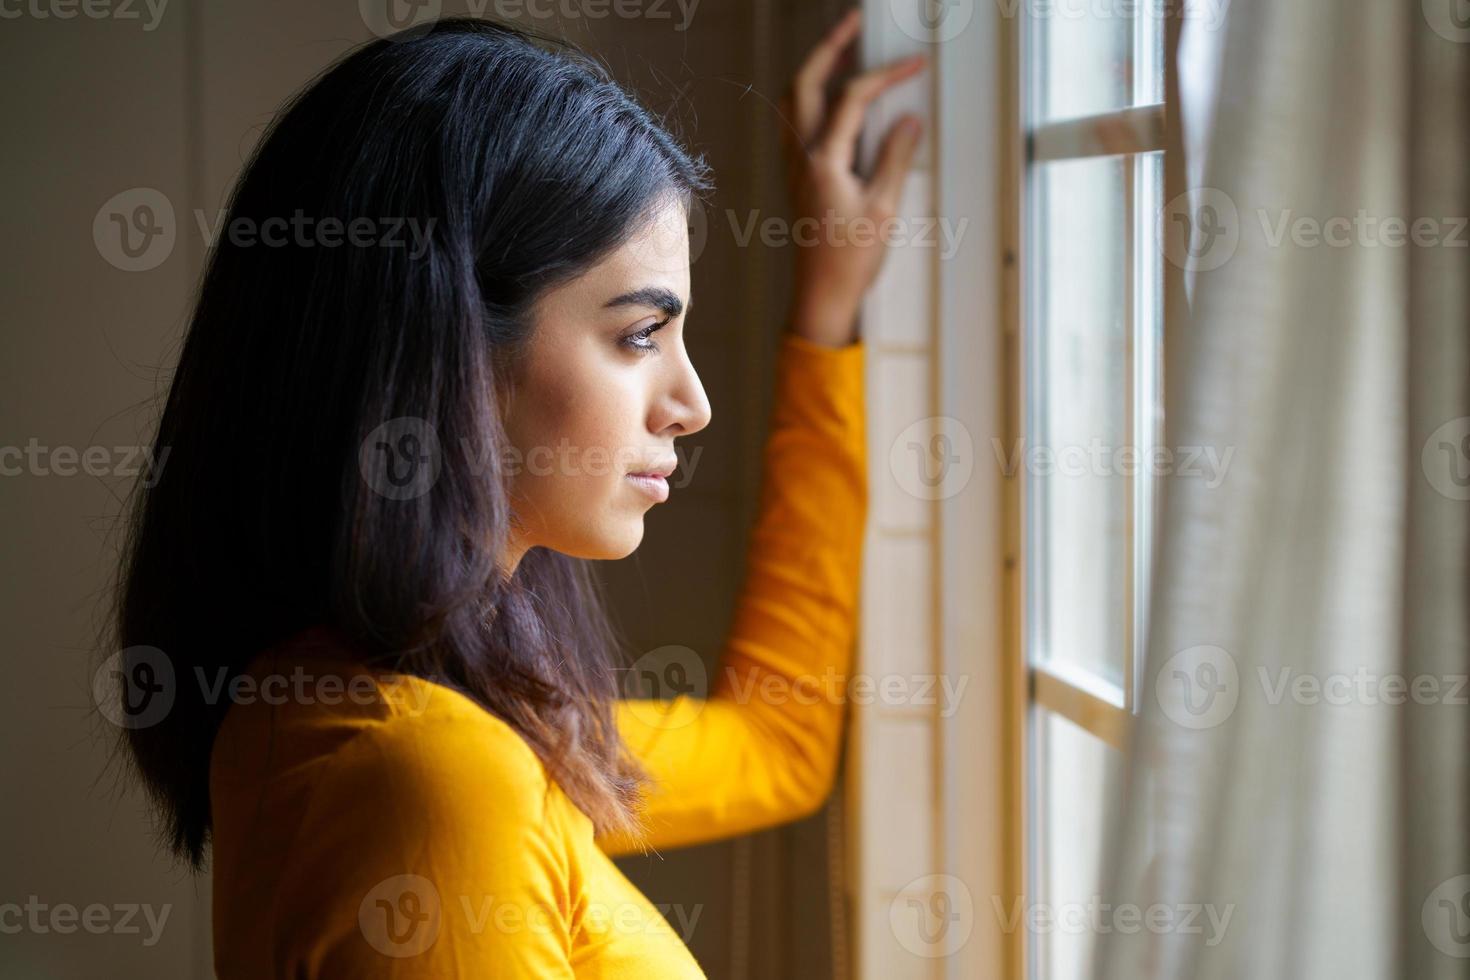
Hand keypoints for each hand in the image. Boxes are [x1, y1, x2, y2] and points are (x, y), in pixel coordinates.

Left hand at [778, 8, 926, 347]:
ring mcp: (793, 167)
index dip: (884, 74)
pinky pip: (795, 124)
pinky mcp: (796, 178)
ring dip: (815, 70)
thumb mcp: (883, 207)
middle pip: (806, 84)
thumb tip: (909, 120)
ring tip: (841, 52)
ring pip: (793, 101)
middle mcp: (801, 158)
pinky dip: (810, 99)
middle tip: (854, 24)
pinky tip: (829, 99)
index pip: (852, 98)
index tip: (912, 64)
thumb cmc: (850, 260)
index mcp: (823, 161)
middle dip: (830, 48)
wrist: (821, 295)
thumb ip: (895, 157)